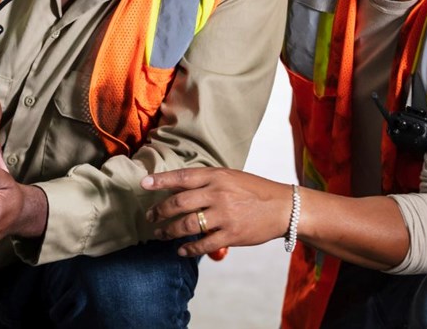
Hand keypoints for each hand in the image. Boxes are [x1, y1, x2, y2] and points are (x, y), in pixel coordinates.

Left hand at [141, 167, 292, 257]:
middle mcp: (218, 194)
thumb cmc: (253, 190)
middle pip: (179, 203)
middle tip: (150, 217)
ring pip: (187, 225)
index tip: (143, 184)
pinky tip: (180, 250)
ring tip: (160, 234)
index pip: (181, 177)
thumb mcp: (229, 177)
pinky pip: (203, 244)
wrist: (283, 207)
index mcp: (216, 176)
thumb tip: (174, 187)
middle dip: (159, 211)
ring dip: (169, 231)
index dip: (160, 181)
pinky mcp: (232, 235)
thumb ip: (204, 181)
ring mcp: (224, 215)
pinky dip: (188, 249)